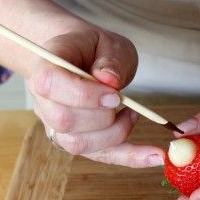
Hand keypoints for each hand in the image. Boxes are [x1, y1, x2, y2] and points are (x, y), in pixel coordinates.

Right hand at [29, 27, 163, 166]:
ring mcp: (56, 125)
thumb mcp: (107, 43)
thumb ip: (110, 59)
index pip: (50, 84)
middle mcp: (44, 100)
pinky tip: (155, 156)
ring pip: (78, 144)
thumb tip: (110, 80)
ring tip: (132, 113)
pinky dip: (130, 157)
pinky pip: (101, 155)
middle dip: (102, 117)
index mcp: (46, 66)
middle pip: (63, 121)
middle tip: (123, 101)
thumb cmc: (93, 48)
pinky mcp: (78, 141)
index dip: (83, 94)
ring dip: (116, 133)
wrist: (81, 58)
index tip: (115, 94)